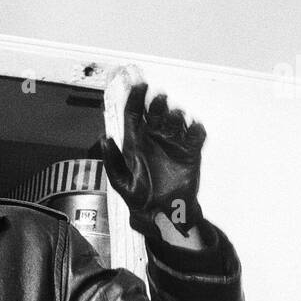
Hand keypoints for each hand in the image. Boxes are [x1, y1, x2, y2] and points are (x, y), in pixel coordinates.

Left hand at [97, 82, 205, 239]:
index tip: (139, 86)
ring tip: (174, 116)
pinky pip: (196, 135)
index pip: (134, 114)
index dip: (135, 98)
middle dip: (157, 103)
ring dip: (176, 114)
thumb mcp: (121, 182)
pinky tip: (192, 128)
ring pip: (176, 120)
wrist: (162, 214)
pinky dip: (196, 129)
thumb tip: (105, 139)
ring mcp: (173, 144)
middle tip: (159, 99)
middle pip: (155, 113)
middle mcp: (154, 139)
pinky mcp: (190, 153)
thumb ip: (113, 161)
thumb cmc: (139, 198)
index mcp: (135, 142)